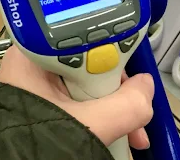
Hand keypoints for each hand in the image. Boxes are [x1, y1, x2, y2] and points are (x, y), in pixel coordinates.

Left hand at [0, 46, 153, 149]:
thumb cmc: (35, 139)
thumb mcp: (88, 122)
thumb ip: (125, 105)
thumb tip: (147, 88)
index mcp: (33, 55)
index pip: (82, 40)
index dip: (113, 57)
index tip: (133, 77)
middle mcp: (32, 65)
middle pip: (89, 66)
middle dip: (117, 92)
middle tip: (136, 115)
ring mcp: (36, 86)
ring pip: (86, 87)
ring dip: (111, 108)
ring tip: (129, 135)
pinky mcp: (41, 104)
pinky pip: (76, 101)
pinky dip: (96, 115)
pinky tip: (112, 133)